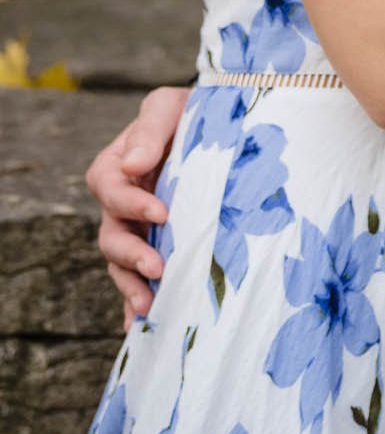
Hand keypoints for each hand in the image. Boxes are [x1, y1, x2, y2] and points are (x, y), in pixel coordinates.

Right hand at [86, 84, 188, 328]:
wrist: (225, 130)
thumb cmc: (194, 112)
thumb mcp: (171, 107)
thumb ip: (151, 129)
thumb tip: (132, 165)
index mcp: (118, 166)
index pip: (109, 186)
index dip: (130, 202)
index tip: (162, 212)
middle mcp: (123, 202)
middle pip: (111, 234)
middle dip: (131, 254)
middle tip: (157, 268)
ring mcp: (139, 229)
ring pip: (121, 263)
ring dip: (132, 286)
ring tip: (151, 306)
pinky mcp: (158, 247)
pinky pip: (139, 280)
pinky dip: (136, 303)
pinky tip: (142, 326)